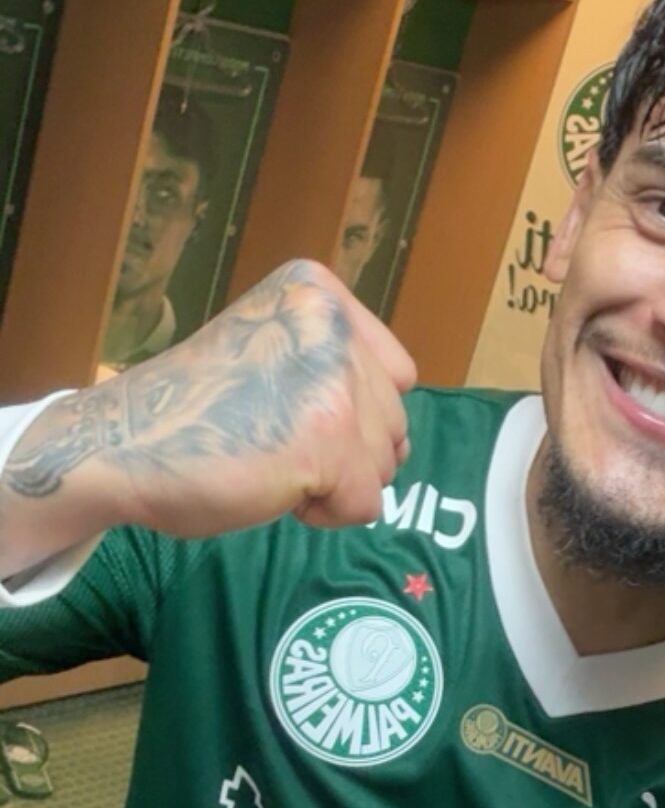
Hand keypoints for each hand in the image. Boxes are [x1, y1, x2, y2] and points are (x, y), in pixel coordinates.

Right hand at [4, 260, 415, 545]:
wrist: (118, 447)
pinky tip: (273, 487)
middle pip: (394, 420)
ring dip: (335, 481)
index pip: (398, 373)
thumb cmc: (195, 410)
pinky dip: (325, 512)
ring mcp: (333, 382)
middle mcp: (331, 327)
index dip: (353, 410)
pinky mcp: (328, 441)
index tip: (290, 410)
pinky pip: (366, 503)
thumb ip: (340, 368)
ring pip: (385, 463)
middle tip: (272, 442)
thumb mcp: (276, 352)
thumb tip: (402, 438)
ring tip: (270, 461)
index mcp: (318, 294)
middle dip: (345, 450)